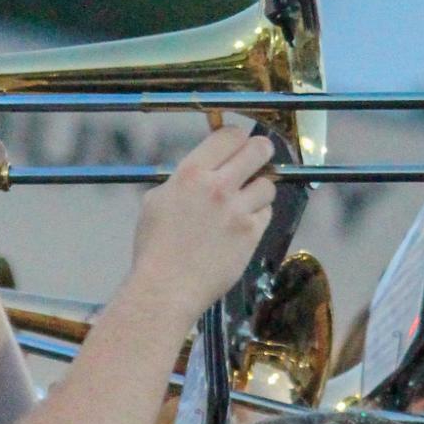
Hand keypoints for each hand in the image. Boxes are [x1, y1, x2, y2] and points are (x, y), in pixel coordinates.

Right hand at [131, 126, 275, 316]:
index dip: (238, 137)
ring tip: (245, 201)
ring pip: (268, 184)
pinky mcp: (250, 234)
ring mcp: (237, 210)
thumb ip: (181, 181)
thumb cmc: (155, 248)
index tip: (238, 144)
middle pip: (258, 149)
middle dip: (261, 151)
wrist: (166, 288)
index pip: (229, 135)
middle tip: (258, 158)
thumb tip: (201, 171)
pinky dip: (258, 216)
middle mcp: (217, 187)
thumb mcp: (156, 202)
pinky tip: (241, 226)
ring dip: (259, 189)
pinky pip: (266, 214)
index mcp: (190, 174)